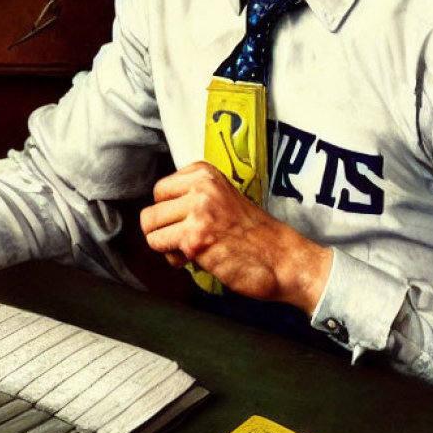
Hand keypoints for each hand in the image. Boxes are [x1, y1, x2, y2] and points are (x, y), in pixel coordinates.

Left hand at [140, 162, 331, 313]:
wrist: (281, 258)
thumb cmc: (252, 233)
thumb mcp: (222, 197)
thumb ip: (193, 195)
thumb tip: (158, 210)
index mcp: (205, 172)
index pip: (161, 190)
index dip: (170, 212)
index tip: (189, 221)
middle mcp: (200, 186)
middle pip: (151, 210)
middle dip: (164, 230)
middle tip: (188, 240)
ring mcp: (197, 211)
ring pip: (150, 229)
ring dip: (167, 246)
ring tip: (193, 249)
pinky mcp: (195, 238)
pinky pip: (160, 247)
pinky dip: (175, 259)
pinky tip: (197, 259)